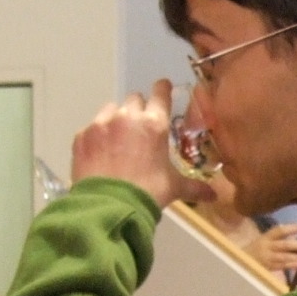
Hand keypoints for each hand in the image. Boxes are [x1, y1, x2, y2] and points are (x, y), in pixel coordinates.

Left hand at [72, 81, 209, 210]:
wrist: (109, 207)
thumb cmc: (148, 193)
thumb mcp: (173, 188)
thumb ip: (194, 187)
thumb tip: (214, 195)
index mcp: (155, 123)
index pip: (160, 93)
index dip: (162, 89)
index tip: (163, 88)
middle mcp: (128, 116)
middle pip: (134, 100)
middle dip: (138, 110)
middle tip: (139, 129)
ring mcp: (102, 123)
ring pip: (111, 109)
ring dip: (116, 119)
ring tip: (117, 141)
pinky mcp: (82, 135)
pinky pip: (92, 128)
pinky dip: (97, 136)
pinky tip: (99, 154)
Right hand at [249, 223, 296, 272]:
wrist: (239, 264)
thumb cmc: (254, 250)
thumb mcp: (264, 241)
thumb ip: (279, 239)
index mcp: (265, 238)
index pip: (279, 231)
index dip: (292, 228)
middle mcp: (266, 247)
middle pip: (285, 245)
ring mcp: (268, 259)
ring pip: (285, 257)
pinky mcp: (269, 268)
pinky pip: (283, 267)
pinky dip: (293, 266)